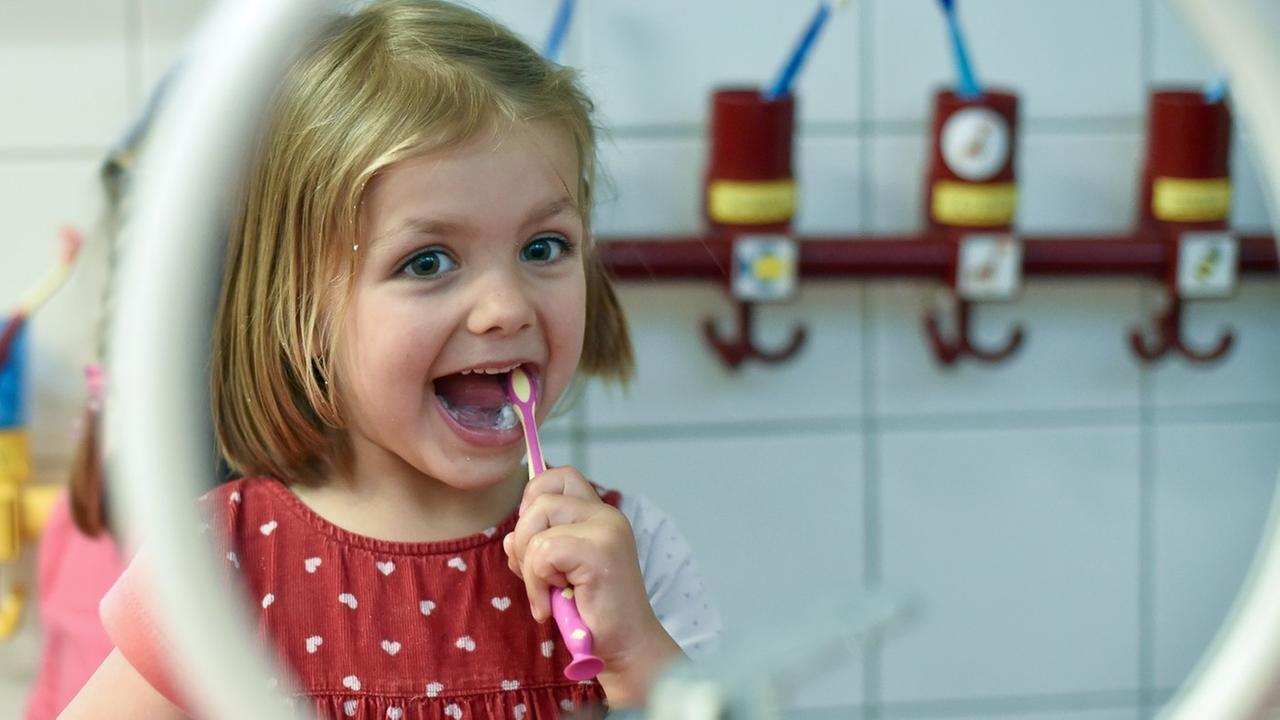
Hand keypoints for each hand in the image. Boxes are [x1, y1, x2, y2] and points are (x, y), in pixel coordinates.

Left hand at [502, 466, 682, 705]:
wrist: (624, 649)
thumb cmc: (591, 613)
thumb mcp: (556, 572)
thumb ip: (535, 547)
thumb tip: (510, 538)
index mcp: (599, 515)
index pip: (558, 477)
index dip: (533, 498)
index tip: (535, 541)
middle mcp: (606, 515)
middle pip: (539, 496)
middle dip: (523, 538)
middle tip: (537, 576)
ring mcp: (605, 530)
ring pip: (536, 522)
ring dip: (529, 565)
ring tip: (547, 594)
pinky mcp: (599, 551)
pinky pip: (543, 551)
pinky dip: (536, 583)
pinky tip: (549, 606)